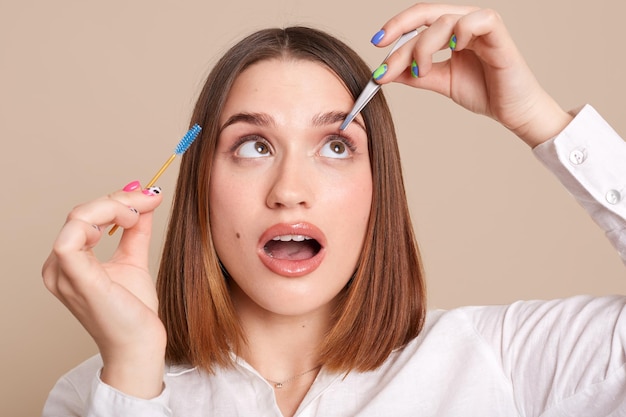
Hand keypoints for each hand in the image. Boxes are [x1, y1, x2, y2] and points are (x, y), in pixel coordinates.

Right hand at [42, 182, 165, 397]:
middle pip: (82, 213)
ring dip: (114, 206)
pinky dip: (102, 219)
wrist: (140, 344)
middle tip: (149, 198)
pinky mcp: (76, 279)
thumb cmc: (133, 310)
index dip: (118, 200)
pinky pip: (72, 238)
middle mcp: (58, 268)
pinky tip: (128, 222)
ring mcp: (63, 274)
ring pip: (79, 217)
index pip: (85, 217)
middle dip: (120, 200)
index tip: (150, 195)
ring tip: (139, 215)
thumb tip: (145, 197)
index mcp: (68, 263)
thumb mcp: (134, 259)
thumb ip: (135, 230)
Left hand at [372, 3, 572, 146]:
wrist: (512, 112)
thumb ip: (416, 74)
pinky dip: (459, 32)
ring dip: (424, 46)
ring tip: (421, 70)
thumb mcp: (440, 81)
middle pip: (426, 13)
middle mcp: (465, 23)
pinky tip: (452, 50)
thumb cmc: (483, 92)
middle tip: (383, 52)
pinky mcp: (498, 33)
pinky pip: (475, 20)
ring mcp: (482, 25)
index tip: (376, 44)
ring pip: (444, 20)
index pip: (419, 21)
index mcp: (452, 31)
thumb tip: (385, 71)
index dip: (396, 28)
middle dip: (399, 31)